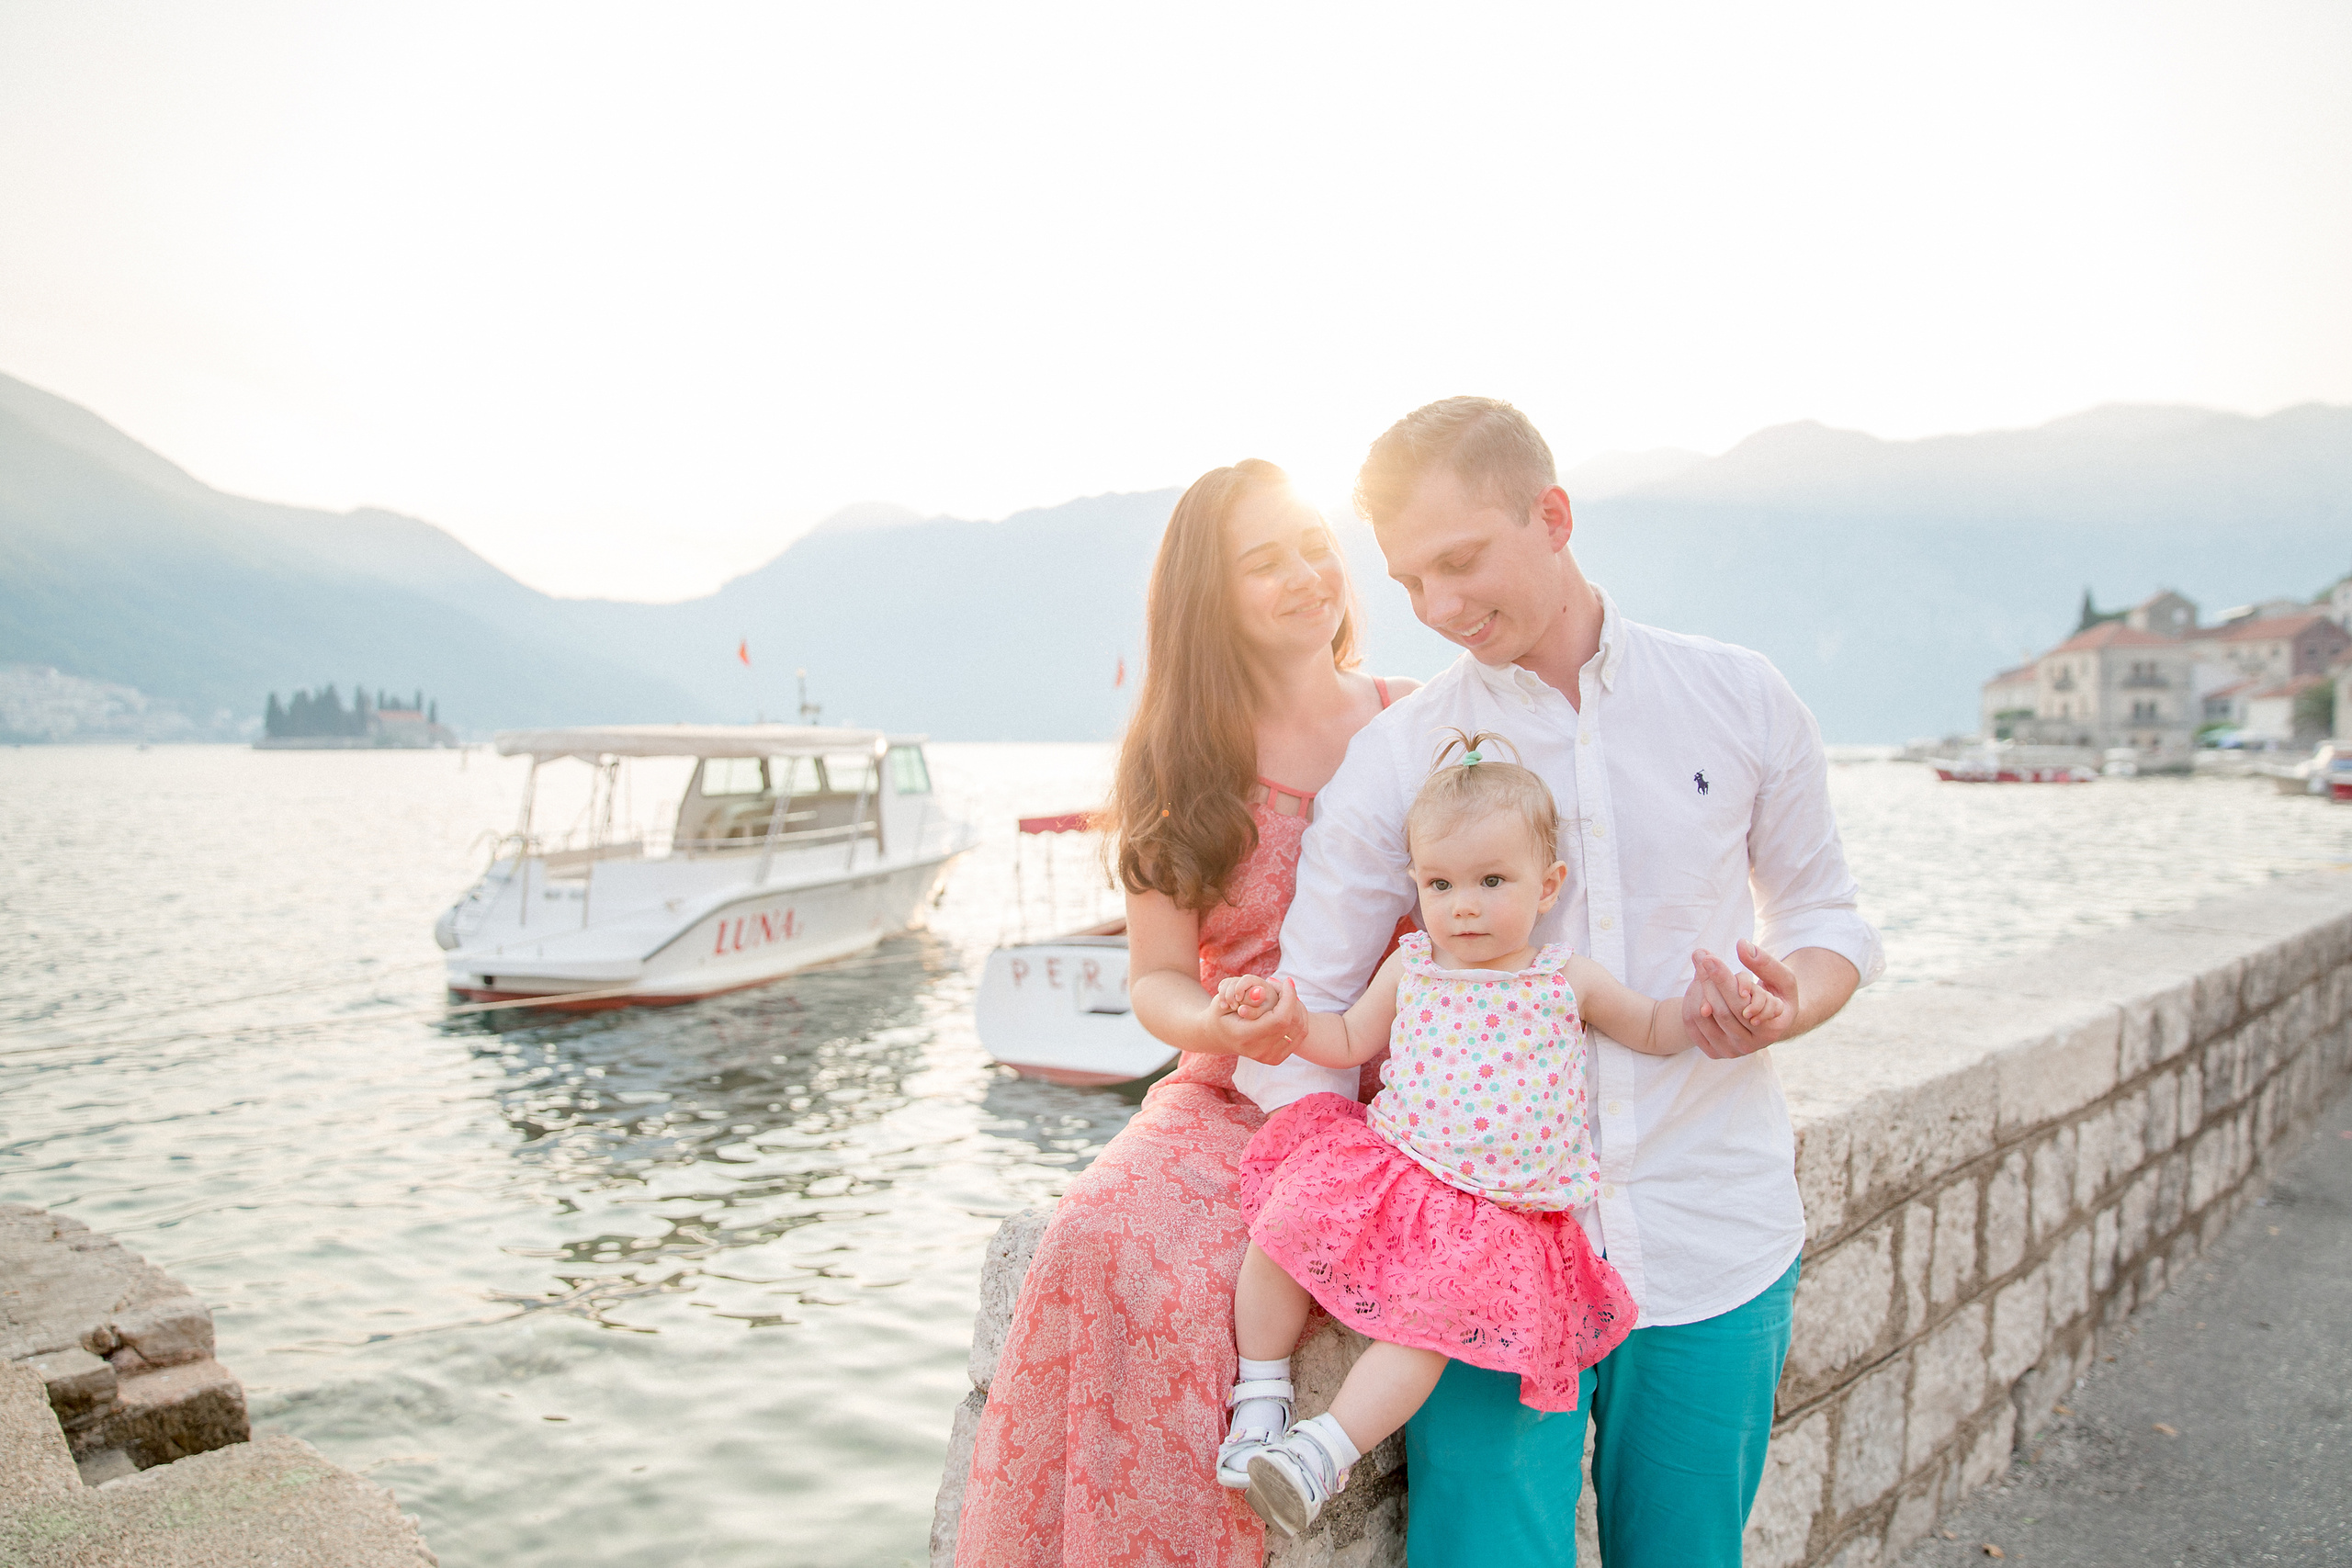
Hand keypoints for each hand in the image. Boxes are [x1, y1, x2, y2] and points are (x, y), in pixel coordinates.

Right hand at [1212, 976, 1309, 1064]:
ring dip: (1297, 1007)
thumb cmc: (1220, 1015)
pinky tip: (1289, 1006)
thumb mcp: (1223, 1001)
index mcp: (1246, 1037)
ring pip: (1300, 1028)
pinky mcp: (1277, 1058)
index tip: (1286, 981)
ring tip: (1286, 995)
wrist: (1218, 1037)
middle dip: (1293, 999)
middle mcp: (1260, 1051)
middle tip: (1284, 985)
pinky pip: (1300, 1035)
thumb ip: (1243, 995)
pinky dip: (1299, 1017)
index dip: (1289, 997)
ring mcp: (1269, 1057)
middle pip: (1292, 1022)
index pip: (1280, 1018)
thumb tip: (1261, 992)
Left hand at [1681, 941, 1799, 1058]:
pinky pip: (1692, 1027)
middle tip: (1700, 955)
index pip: (1740, 1004)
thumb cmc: (1778, 996)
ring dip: (1698, 989)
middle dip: (1708, 980)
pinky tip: (1696, 984)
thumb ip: (1765, 963)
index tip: (1710, 959)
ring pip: (1703, 1018)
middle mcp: (1750, 1046)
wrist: (1769, 1022)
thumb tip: (1742, 945)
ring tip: (1701, 966)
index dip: (1723, 980)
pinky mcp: (1714, 1052)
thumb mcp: (1782, 979)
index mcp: (1771, 1030)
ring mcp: (1730, 1052)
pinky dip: (1690, 1003)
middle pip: (1720, 1010)